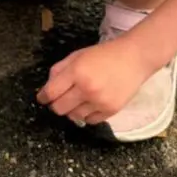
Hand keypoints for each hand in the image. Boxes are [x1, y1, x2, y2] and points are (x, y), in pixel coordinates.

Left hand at [36, 36, 154, 124]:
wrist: (134, 58)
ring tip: (78, 99)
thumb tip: (46, 89)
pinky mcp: (111, 110)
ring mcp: (100, 101)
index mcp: (76, 72)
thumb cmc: (103, 55)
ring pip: (74, 117)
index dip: (43, 97)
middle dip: (56, 104)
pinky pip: (90, 121)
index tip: (42, 98)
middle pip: (59, 109)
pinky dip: (86, 115)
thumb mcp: (77, 56)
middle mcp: (87, 88)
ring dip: (72, 110)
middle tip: (60, 99)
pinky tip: (90, 104)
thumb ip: (58, 70)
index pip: (51, 92)